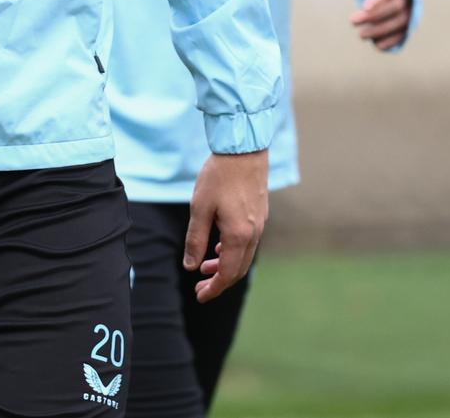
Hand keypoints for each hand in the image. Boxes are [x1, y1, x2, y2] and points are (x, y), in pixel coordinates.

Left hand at [185, 149, 266, 302]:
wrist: (243, 151)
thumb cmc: (218, 177)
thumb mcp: (200, 208)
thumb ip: (195, 239)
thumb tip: (190, 266)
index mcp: (239, 235)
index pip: (228, 273)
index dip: (214, 288)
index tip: (200, 297)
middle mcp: (253, 234)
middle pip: (238, 269)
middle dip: (219, 282)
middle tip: (199, 288)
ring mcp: (259, 225)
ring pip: (243, 256)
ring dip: (225, 266)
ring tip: (204, 269)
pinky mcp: (259, 215)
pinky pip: (247, 243)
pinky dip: (232, 251)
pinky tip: (218, 247)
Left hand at [347, 0, 412, 50]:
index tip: (363, 7)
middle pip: (396, 6)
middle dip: (374, 16)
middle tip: (352, 21)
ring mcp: (411, 8)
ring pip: (401, 21)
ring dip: (381, 30)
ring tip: (361, 35)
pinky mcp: (409, 20)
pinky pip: (405, 31)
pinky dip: (393, 40)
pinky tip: (378, 45)